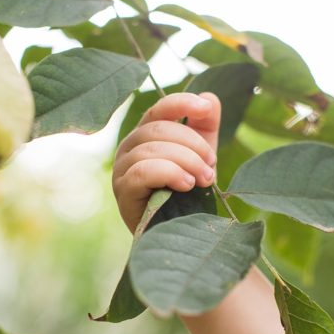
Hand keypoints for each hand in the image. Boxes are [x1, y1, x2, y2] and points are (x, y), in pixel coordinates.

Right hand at [112, 92, 220, 233]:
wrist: (178, 235)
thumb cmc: (187, 194)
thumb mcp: (201, 156)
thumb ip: (205, 127)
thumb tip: (210, 98)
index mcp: (146, 134)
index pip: (159, 108)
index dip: (182, 102)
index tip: (205, 109)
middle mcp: (129, 146)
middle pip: (159, 129)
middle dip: (193, 145)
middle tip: (212, 166)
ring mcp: (122, 168)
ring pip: (152, 149)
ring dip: (186, 161)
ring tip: (203, 180)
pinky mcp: (122, 191)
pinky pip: (143, 171)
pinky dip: (169, 173)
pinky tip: (186, 185)